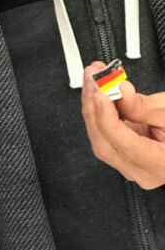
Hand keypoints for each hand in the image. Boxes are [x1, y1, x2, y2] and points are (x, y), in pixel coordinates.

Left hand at [82, 61, 164, 188]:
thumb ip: (145, 106)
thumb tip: (120, 91)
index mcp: (161, 165)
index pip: (126, 147)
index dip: (107, 119)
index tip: (99, 94)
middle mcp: (143, 172)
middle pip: (105, 144)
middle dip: (93, 107)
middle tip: (92, 77)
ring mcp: (130, 166)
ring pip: (100, 139)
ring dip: (92, 106)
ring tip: (93, 79)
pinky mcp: (122, 154)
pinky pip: (102, 135)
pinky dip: (97, 111)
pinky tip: (97, 92)